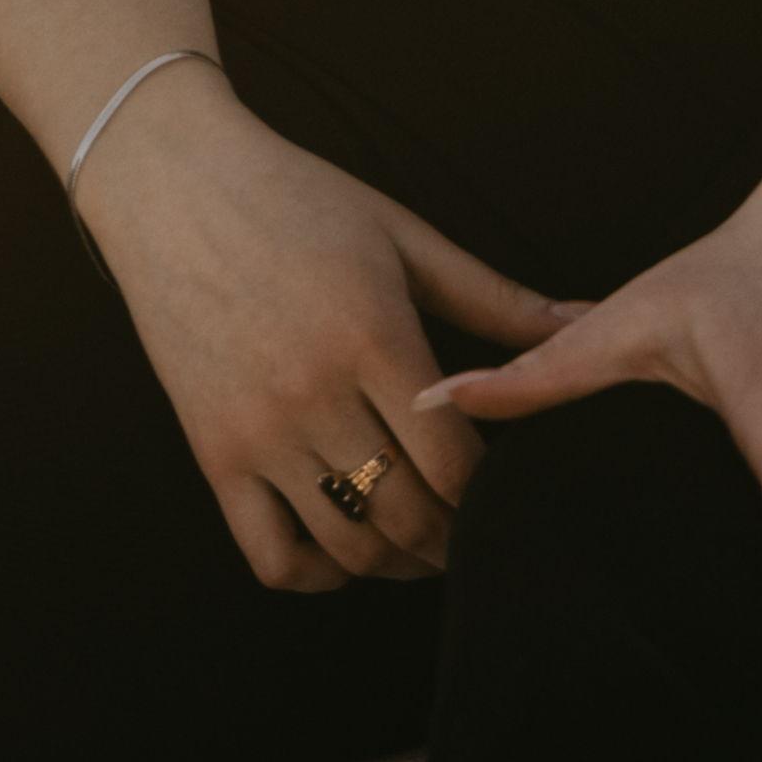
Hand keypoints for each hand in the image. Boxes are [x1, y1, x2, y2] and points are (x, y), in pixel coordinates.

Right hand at [69, 74, 568, 592]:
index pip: (457, 463)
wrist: (174, 184)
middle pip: (409, 516)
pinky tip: (343, 550)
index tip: (508, 485)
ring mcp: (259, 431)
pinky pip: (270, 555)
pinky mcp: (213, 452)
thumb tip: (586, 323)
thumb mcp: (402, 235)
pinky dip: (317, 576)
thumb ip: (493, 298)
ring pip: (348, 547)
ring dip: (397, 564)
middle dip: (455, 539)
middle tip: (477, 532)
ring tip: (421, 543)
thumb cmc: (297, 198)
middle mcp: (315, 394)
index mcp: (374, 337)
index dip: (492, 492)